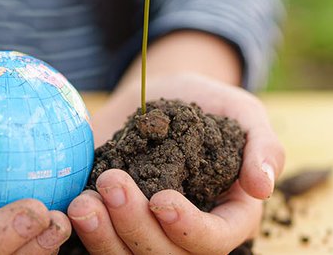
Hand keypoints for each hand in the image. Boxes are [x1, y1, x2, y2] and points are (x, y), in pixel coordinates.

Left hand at [68, 73, 284, 253]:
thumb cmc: (209, 104)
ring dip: (103, 238)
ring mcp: (147, 232)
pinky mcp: (112, 224)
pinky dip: (82, 234)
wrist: (160, 93)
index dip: (188, 228)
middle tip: (112, 182)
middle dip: (136, 227)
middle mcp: (186, 234)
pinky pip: (97, 245)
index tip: (162, 199)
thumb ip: (262, 146)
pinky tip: (70, 207)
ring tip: (83, 203)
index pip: (214, 241)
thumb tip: (262, 186)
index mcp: (227, 217)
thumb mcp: (243, 112)